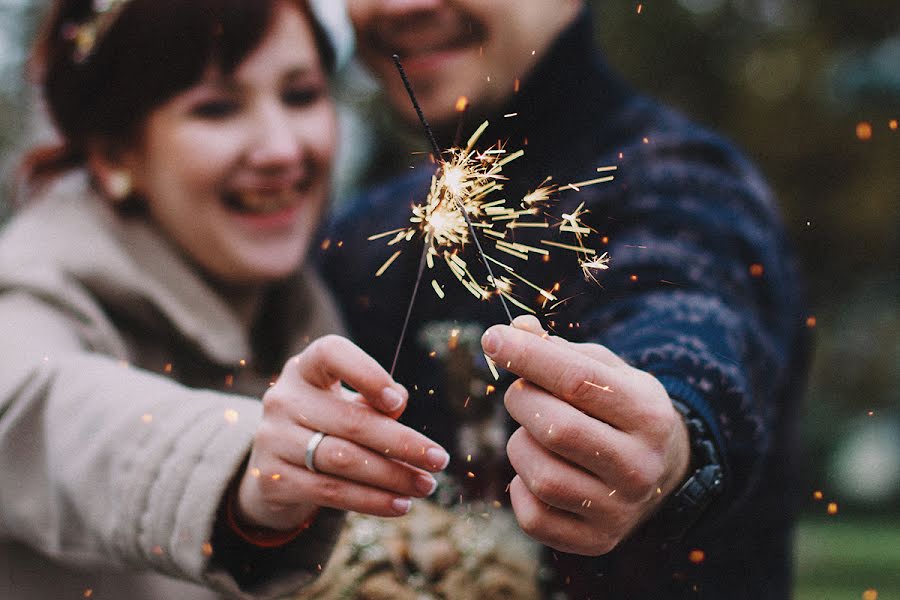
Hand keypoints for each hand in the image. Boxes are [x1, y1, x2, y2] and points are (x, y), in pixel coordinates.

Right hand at [236, 335, 449, 530]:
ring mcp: (272, 438)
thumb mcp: (348, 404)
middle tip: (439, 460)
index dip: (366, 373)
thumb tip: (399, 401)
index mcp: (305, 369)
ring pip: (343, 460)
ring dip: (392, 477)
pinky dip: (371, 501)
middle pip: (351, 421)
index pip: (331, 353)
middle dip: (403, 444)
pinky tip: (399, 505)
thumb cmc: (327, 425)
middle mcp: (283, 398)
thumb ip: (375, 401)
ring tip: (425, 485)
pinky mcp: (272, 478)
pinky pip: (330, 491)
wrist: (276, 467)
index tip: (398, 402)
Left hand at [481, 316, 690, 554]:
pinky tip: (536, 472)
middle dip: (522, 400)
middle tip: (521, 392)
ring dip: (519, 445)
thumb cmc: (618, 410)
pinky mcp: (596, 541)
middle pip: (555, 428)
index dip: (528, 356)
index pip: (578, 380)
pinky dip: (520, 488)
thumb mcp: (604, 372)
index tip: (493, 337)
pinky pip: (532, 515)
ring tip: (533, 435)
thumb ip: (559, 351)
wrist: (659, 473)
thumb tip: (515, 330)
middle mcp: (640, 466)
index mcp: (648, 414)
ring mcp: (619, 510)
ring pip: (540, 475)